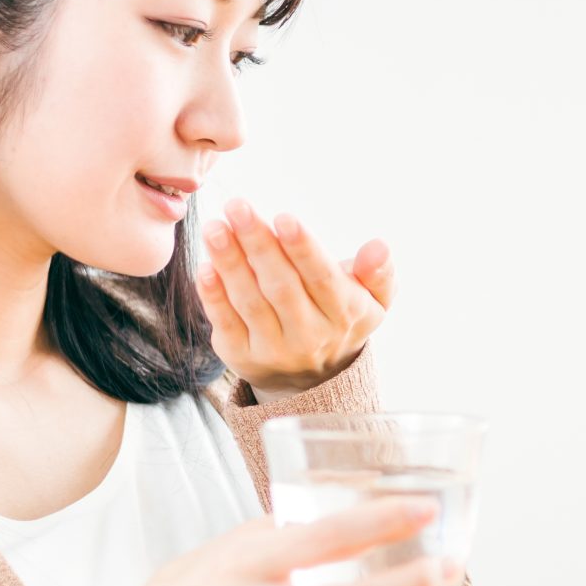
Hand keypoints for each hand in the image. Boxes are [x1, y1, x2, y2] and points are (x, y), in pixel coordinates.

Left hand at [195, 199, 394, 398]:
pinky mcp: (243, 357)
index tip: (282, 217)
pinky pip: (226, 324)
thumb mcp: (373, 300)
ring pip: (250, 302)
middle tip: (237, 206)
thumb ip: (380, 273)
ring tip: (215, 227)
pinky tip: (205, 267)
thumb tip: (378, 247)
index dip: (302, 248)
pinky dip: (214, 297)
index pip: (322, 278)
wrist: (314, 379)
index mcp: (346, 314)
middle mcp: (311, 336)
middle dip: (257, 244)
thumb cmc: (341, 317)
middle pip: (281, 286)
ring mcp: (275, 350)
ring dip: (230, 263)